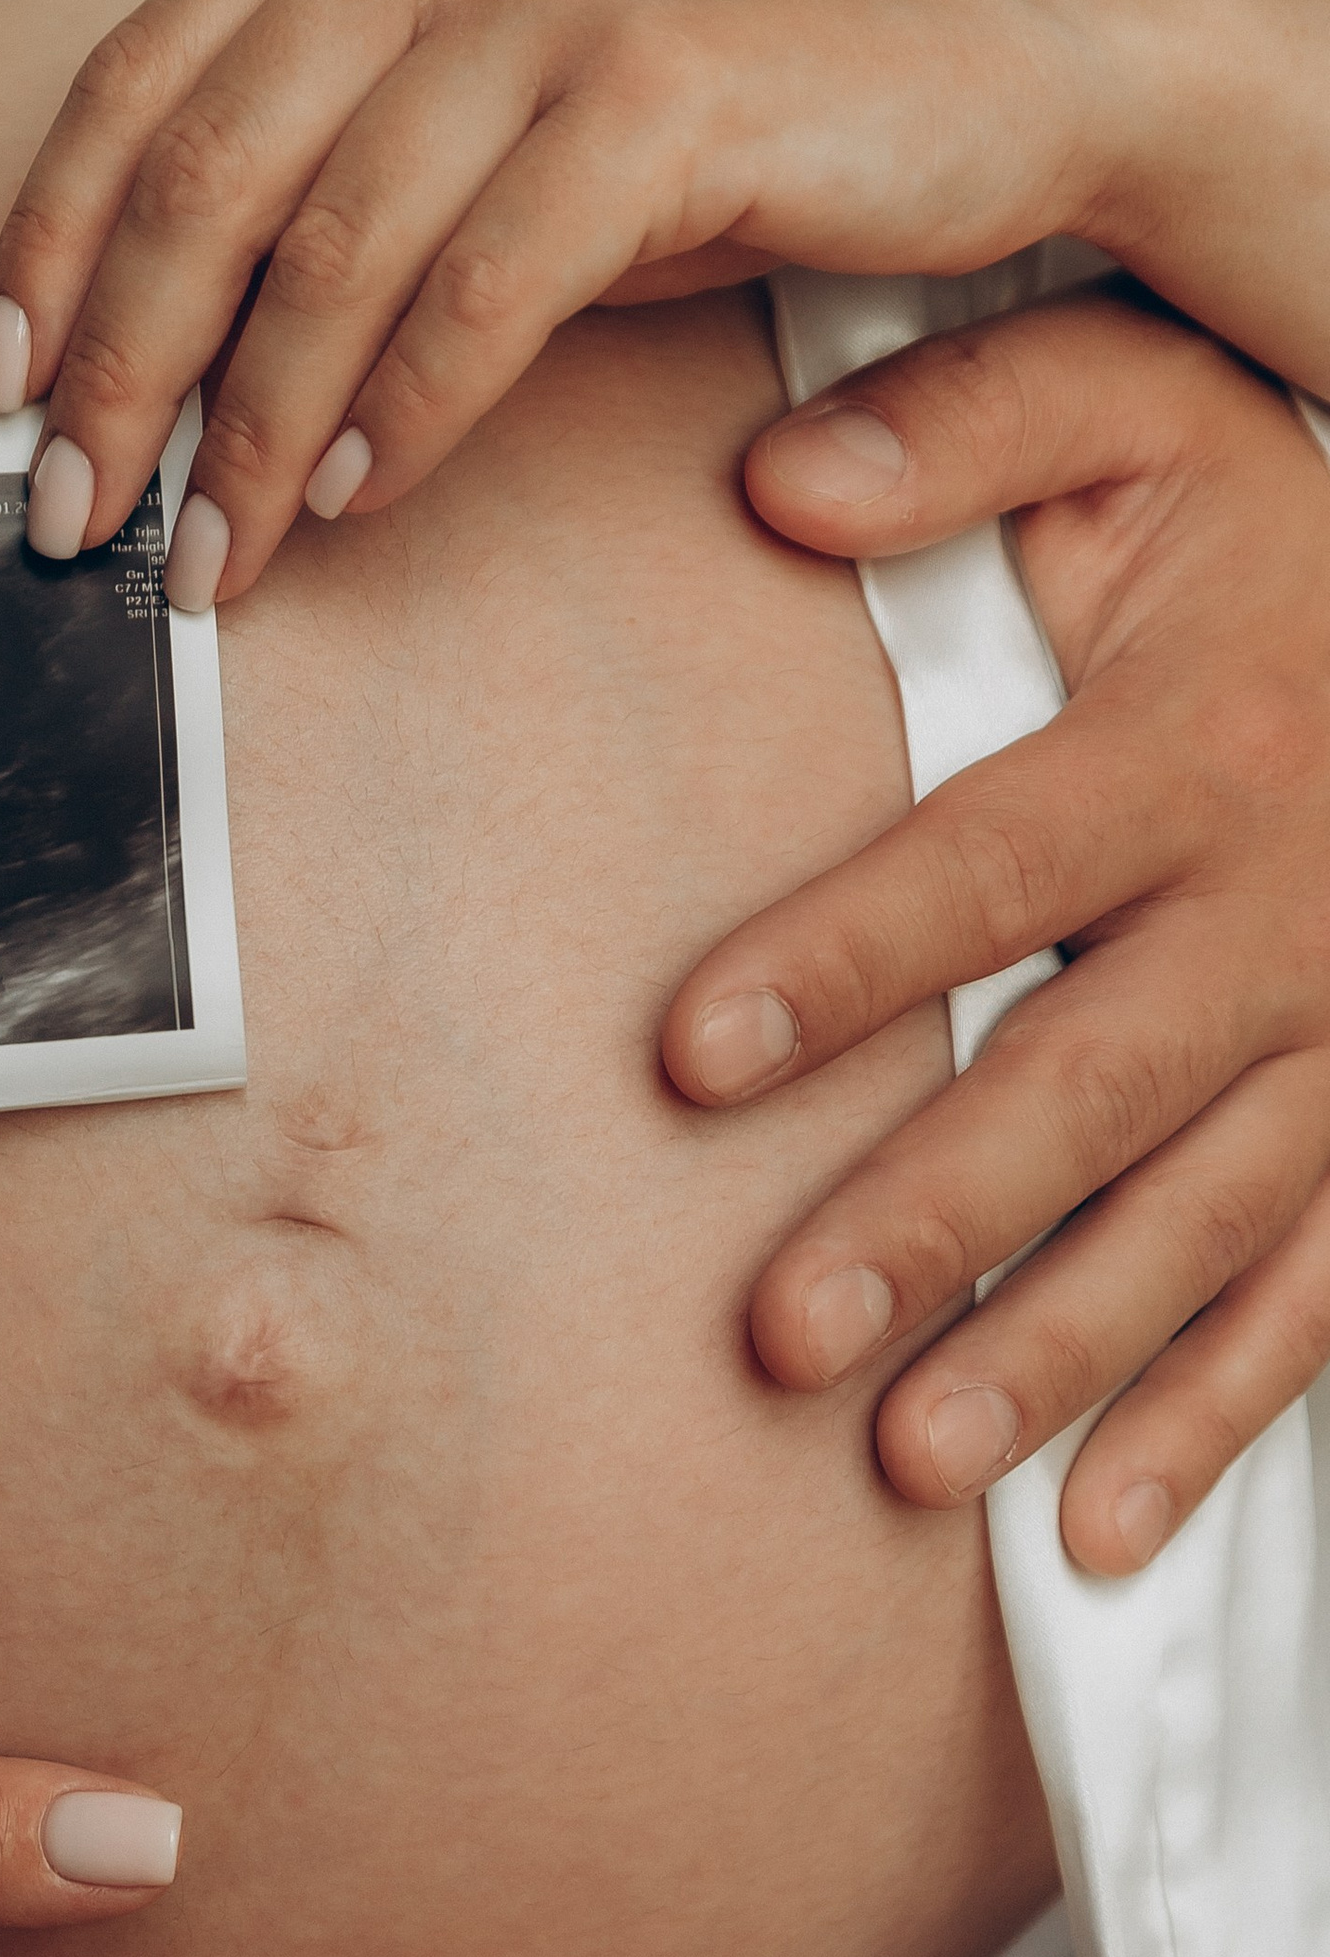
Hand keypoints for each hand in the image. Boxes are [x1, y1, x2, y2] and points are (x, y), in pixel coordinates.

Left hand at [0, 0, 1329, 606]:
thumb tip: (155, 338)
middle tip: (79, 515)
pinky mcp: (660, 78)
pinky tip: (359, 496)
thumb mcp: (494, 82)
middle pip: (203, 173)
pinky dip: (406, 413)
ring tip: (217, 551)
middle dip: (119, 373)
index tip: (3, 393)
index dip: (48, 256)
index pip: (139, 81)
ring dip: (251, 433)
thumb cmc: (733, 88)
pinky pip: (481, 287)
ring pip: (329, 248)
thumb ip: (332, 152)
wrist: (1004, 44)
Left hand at [665, 289, 1329, 1573]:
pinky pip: (1315, 1302)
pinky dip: (1214, 1427)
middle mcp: (1285, 915)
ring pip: (1201, 1225)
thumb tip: (773, 477)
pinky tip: (1094, 1539)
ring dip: (1060, 1353)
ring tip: (911, 1463)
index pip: (992, 866)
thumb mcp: (1145, 417)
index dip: (845, 960)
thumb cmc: (1270, 536)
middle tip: (780, 1334)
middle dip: (937, 1217)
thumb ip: (971, 425)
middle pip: (1092, 1085)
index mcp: (1194, 746)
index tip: (688, 1057)